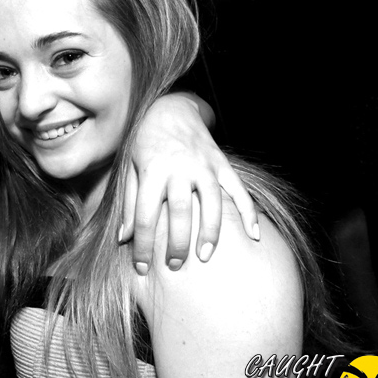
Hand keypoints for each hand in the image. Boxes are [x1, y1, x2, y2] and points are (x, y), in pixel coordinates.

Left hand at [121, 93, 258, 272]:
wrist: (171, 109)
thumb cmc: (146, 143)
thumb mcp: (130, 168)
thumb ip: (129, 203)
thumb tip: (124, 238)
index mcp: (152, 171)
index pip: (146, 216)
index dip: (142, 245)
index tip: (141, 268)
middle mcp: (179, 168)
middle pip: (179, 211)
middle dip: (177, 243)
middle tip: (175, 266)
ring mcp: (204, 165)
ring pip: (211, 202)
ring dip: (210, 232)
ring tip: (205, 257)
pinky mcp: (221, 163)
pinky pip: (238, 189)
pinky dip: (248, 212)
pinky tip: (254, 235)